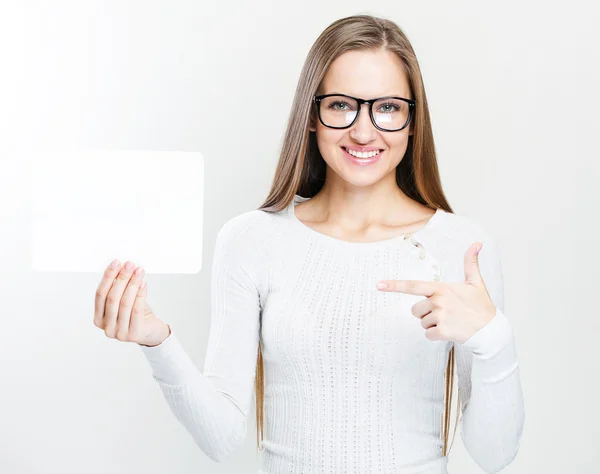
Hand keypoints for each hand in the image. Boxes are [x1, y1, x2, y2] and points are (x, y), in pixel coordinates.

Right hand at [94, 259, 170, 346]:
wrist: (151, 332)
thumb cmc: (136, 314)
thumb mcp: (124, 301)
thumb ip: (119, 288)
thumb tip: (121, 266)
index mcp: (99, 319)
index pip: (100, 294)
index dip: (108, 277)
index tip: (116, 262)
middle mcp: (106, 327)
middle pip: (112, 297)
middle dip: (121, 278)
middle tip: (130, 265)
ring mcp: (119, 333)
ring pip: (124, 303)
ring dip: (132, 283)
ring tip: (139, 271)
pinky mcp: (133, 335)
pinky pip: (136, 310)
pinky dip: (140, 294)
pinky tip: (143, 283)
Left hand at [376, 242, 496, 342]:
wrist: (491, 330)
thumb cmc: (481, 306)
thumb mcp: (476, 283)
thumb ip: (471, 263)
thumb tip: (477, 243)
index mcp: (441, 288)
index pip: (413, 286)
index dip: (394, 285)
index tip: (379, 285)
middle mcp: (438, 301)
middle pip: (415, 310)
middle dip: (426, 313)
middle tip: (446, 313)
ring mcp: (440, 316)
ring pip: (422, 323)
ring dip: (433, 325)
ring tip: (450, 321)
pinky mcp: (443, 331)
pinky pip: (428, 335)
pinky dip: (437, 335)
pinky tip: (451, 331)